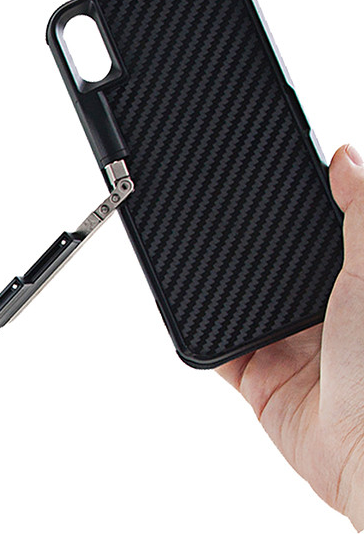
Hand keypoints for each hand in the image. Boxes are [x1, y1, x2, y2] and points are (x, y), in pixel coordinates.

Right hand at [218, 144, 363, 529]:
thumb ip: (360, 210)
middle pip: (274, 266)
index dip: (297, 205)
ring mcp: (291, 344)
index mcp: (359, 281)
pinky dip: (200, 331)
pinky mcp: (258, 378)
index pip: (321, 230)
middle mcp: (325, 310)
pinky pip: (217, 348)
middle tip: (224, 215)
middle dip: (250, 246)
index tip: (270, 177)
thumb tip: (345, 155)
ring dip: (222, 286)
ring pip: (242, 303)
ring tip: (196, 252)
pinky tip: (187, 306)